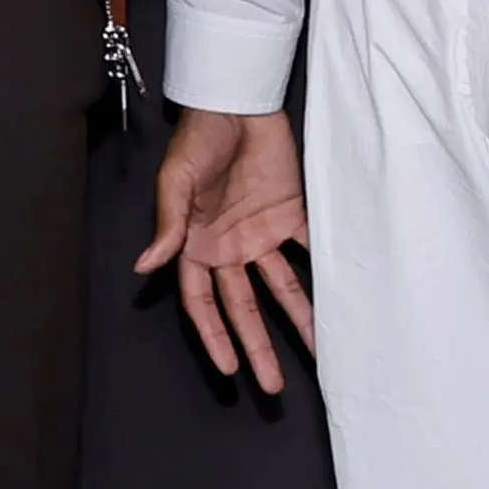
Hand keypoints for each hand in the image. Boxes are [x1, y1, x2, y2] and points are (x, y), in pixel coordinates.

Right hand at [137, 106, 314, 391]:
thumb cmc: (197, 140)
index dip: (215, 337)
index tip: (230, 369)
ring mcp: (262, 234)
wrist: (235, 102)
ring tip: (321, 355)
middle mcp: (231, 249)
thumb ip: (168, 226)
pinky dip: (329, 272)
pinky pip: (313, 248)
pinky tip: (344, 300)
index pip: (204, 304)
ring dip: (300, 320)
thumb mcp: (175, 182)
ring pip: (283, 288)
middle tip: (273, 386)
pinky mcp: (292, 214)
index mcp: (197, 246)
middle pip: (245, 308)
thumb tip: (143, 267)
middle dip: (258, 347)